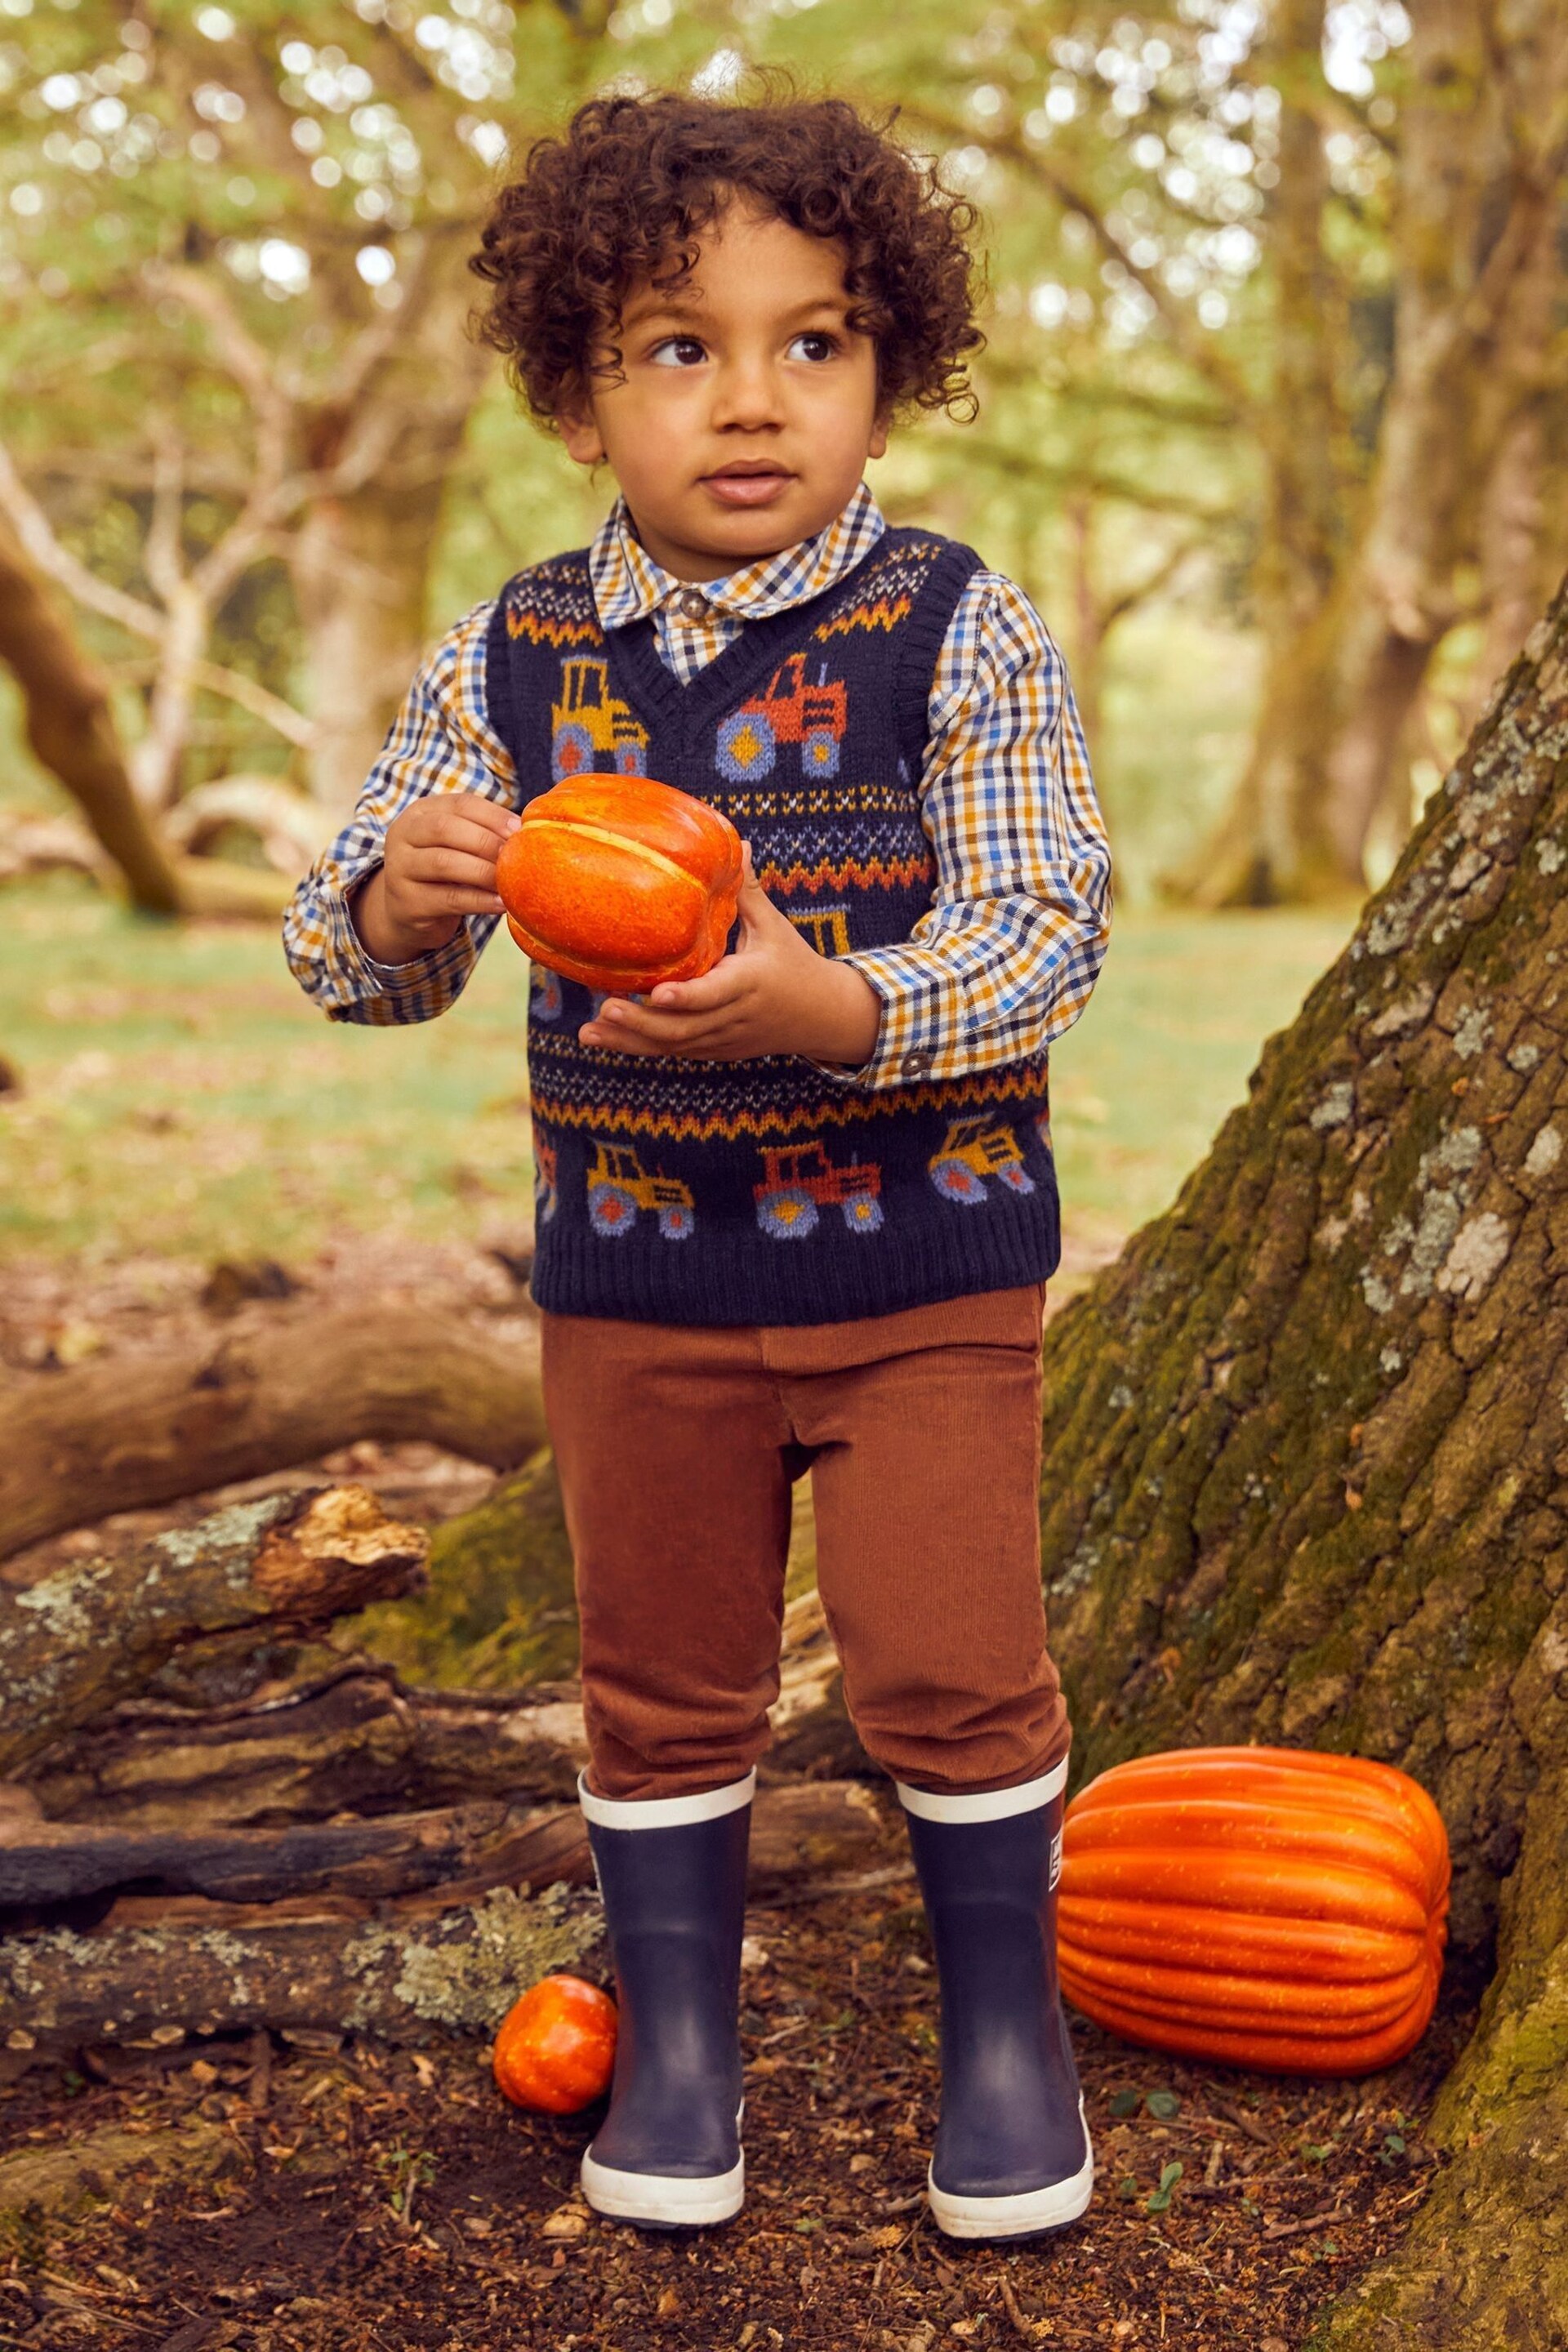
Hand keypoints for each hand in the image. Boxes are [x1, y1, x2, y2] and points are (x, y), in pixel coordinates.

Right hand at [350, 793, 519, 965]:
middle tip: (515, 857)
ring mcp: (400, 869)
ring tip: (510, 882)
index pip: (460, 803)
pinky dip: (479, 901)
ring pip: (444, 863)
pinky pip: (449, 899)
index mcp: (420, 812)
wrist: (406, 911)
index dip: (493, 815)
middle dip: (485, 841)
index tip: (519, 830)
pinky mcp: (407, 903)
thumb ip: (482, 832)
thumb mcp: (455, 844)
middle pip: (445, 829)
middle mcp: (403, 835)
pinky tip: (502, 904)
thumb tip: (528, 832)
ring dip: (483, 872)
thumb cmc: (443, 872)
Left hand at [578, 849, 881, 1065]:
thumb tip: (738, 844)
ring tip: (588, 1032)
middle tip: (604, 1008)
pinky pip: (675, 1052)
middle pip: (685, 1029)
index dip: (686, 997)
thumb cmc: (796, 963)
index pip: (715, 994)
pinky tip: (605, 1037)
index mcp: (751, 983)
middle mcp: (735, 1017)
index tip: (657, 993)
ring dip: (630, 1041)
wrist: (823, 1017)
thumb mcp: (775, 927)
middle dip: (642, 1023)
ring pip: (674, 1047)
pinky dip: (640, 1047)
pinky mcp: (715, 1050)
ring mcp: (724, 1039)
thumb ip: (749, 891)